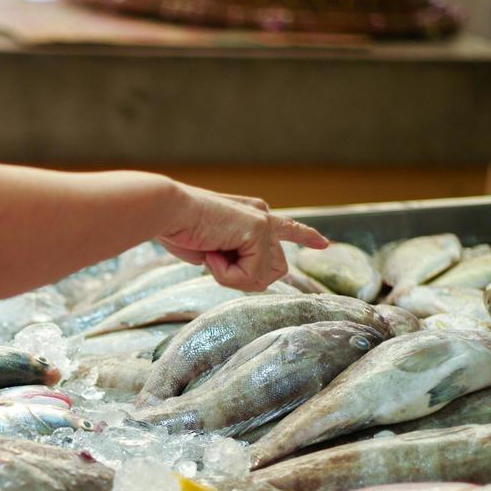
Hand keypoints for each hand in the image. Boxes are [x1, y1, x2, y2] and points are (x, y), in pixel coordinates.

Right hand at [158, 187, 328, 290]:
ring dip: (233, 277)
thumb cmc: (177, 229)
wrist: (167, 212)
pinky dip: (226, 275)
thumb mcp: (208, 249)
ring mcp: (263, 221)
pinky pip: (250, 275)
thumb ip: (231, 259)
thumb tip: (247, 275)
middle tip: (214, 262)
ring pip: (265, 276)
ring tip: (211, 255)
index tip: (323, 244)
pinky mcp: (259, 229)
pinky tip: (211, 253)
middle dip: (246, 278)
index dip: (304, 236)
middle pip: (275, 268)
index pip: (285, 228)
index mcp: (250, 214)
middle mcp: (261, 214)